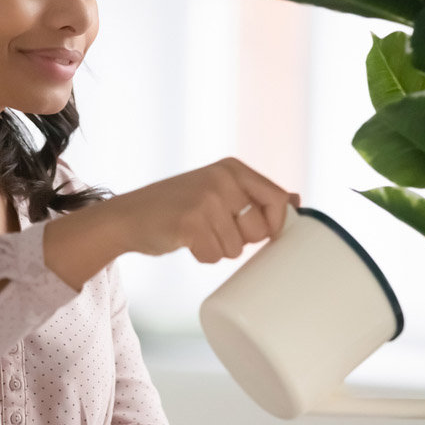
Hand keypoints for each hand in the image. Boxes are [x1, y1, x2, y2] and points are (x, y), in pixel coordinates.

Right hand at [104, 157, 300, 262]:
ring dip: (218, 249)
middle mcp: (222, 178)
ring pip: (236, 248)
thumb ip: (253, 194)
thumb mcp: (216, 190)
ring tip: (196, 233)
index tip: (259, 233)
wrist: (128, 216)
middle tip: (215, 229)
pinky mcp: (191, 222)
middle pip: (259, 229)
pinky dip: (201, 256)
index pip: (278, 199)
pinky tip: (186, 241)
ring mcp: (206, 199)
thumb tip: (297, 200)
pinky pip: (214, 256)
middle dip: (241, 240)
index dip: (275, 224)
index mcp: (232, 168)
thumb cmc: (177, 207)